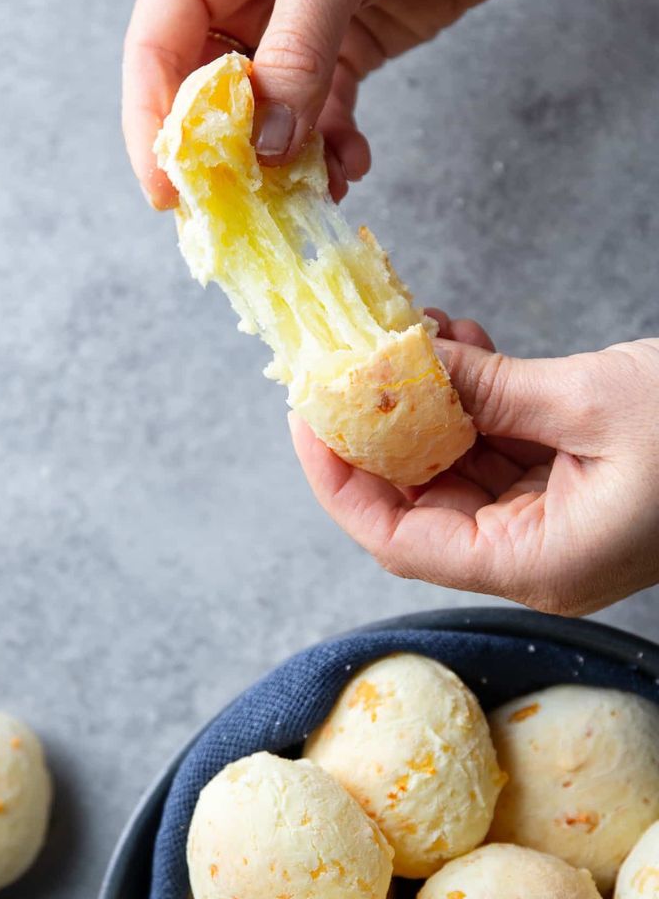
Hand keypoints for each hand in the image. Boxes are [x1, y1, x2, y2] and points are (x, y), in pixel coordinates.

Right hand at [123, 0, 585, 208]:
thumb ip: (298, 49)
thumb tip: (267, 145)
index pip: (158, 46)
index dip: (156, 122)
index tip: (166, 191)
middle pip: (208, 92)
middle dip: (227, 156)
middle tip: (239, 210)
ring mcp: (295, 25)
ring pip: (269, 116)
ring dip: (286, 164)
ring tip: (311, 193)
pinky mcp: (347, 50)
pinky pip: (323, 116)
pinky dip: (333, 150)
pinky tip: (351, 165)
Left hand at [290, 319, 658, 615]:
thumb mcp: (593, 400)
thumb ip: (488, 390)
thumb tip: (400, 368)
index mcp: (538, 563)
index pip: (397, 539)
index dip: (339, 480)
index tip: (306, 416)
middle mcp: (533, 555)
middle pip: (415, 502)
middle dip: (376, 430)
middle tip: (342, 362)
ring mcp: (547, 523)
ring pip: (450, 470)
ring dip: (424, 404)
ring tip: (410, 335)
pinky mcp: (563, 487)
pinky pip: (492, 449)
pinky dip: (470, 401)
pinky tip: (462, 348)